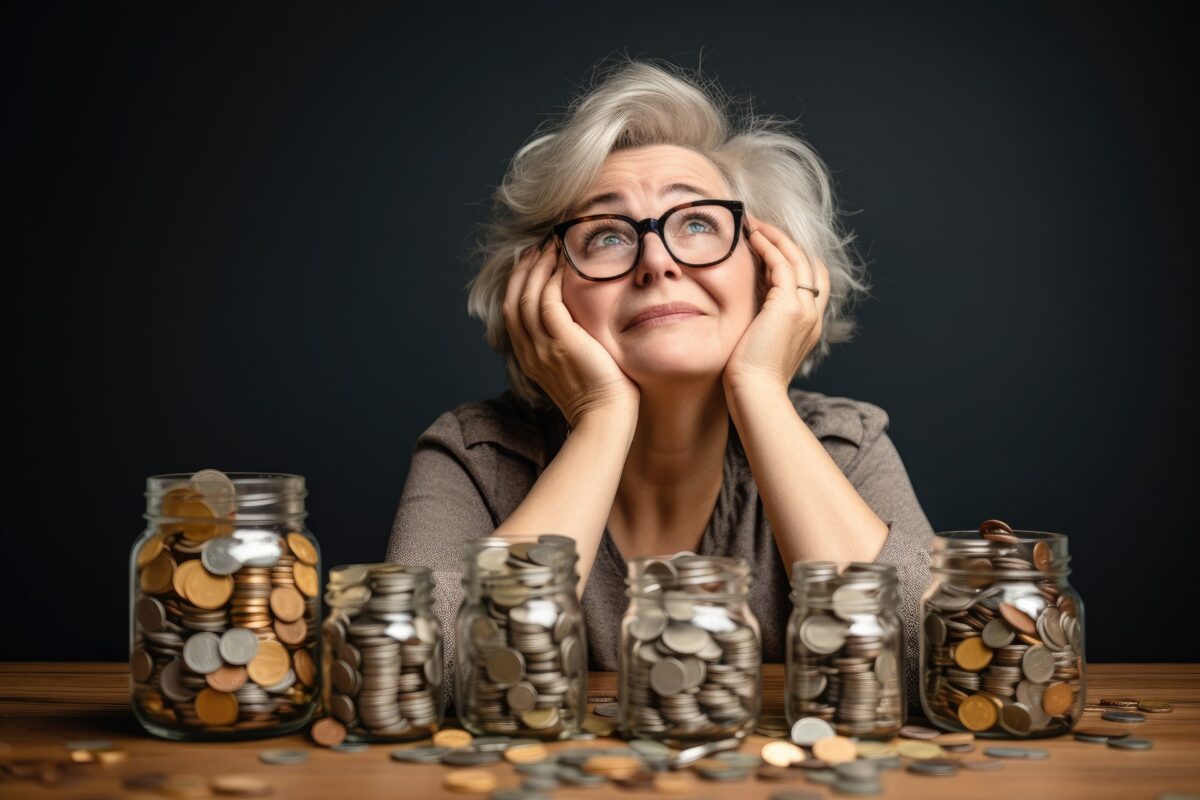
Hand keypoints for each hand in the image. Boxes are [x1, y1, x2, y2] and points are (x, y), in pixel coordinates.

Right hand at [502, 239, 640, 427]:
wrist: (605, 420)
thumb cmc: (602, 400)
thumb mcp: (576, 370)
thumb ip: (569, 347)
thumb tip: (581, 326)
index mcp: (530, 359)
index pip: (514, 314)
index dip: (520, 286)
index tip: (532, 265)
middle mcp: (530, 352)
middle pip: (512, 301)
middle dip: (523, 271)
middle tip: (536, 247)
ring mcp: (542, 348)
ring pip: (526, 298)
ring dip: (536, 269)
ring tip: (549, 247)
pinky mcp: (561, 343)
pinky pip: (547, 302)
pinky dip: (551, 281)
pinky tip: (562, 266)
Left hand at [722, 212, 830, 394]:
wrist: (756, 395)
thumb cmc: (750, 379)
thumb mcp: (760, 345)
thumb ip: (761, 324)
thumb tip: (746, 309)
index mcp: (809, 325)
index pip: (812, 281)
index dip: (793, 260)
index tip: (768, 247)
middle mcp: (813, 314)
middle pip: (810, 264)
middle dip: (787, 242)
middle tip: (761, 227)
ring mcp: (804, 309)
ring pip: (798, 259)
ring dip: (776, 237)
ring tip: (754, 224)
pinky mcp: (788, 307)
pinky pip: (782, 264)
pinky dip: (768, 246)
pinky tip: (752, 237)